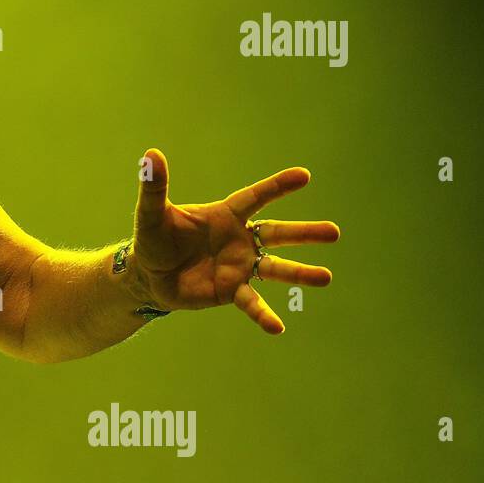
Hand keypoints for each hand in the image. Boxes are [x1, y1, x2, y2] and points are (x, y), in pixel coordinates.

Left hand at [127, 148, 338, 334]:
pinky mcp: (231, 291)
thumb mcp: (151, 214)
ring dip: (300, 273)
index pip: (255, 198)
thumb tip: (151, 155)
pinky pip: (251, 303)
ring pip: (275, 269)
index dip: (277, 187)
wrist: (148, 276)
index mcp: (225, 216)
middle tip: (335, 233)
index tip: (304, 176)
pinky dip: (263, 315)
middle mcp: (239, 240)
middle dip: (305, 233)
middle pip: (276, 234)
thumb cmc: (153, 239)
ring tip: (326, 277)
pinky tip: (277, 327)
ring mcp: (239, 267)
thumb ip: (155, 187)